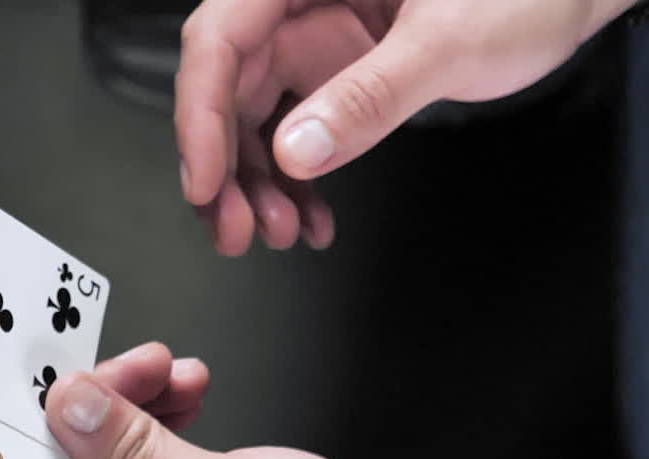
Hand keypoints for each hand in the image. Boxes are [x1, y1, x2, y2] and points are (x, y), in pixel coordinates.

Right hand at [176, 0, 634, 254]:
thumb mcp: (447, 42)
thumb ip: (369, 94)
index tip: (206, 184)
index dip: (201, 114)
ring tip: (282, 232)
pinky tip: (314, 217)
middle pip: (230, 84)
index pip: (222, 37)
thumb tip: (295, 151)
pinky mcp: (341, 66)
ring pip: (258, 113)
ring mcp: (320, 34)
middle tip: (239, 231)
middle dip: (229, 165)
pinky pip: (300, 125)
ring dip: (260, 182)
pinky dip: (301, 177)